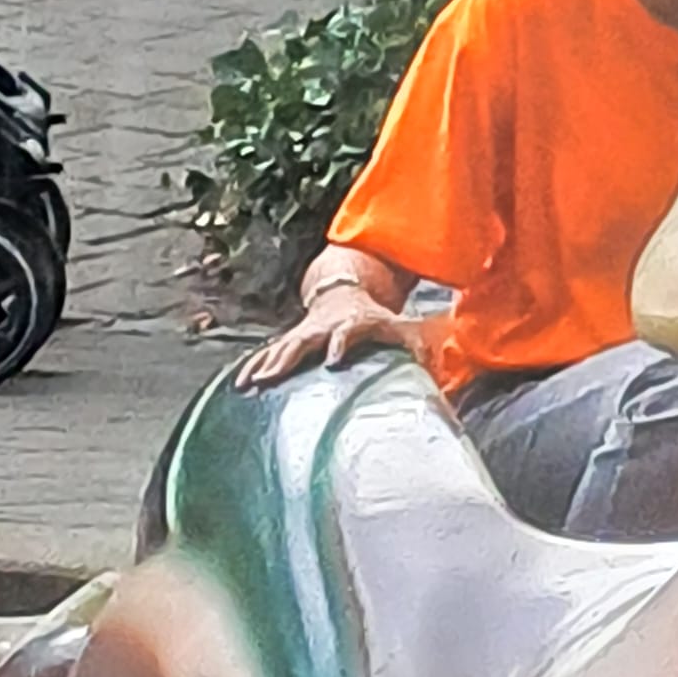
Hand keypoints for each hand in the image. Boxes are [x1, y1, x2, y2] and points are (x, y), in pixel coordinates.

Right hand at [235, 287, 427, 390]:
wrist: (344, 292)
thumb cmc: (374, 317)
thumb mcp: (397, 325)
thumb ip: (416, 343)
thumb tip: (437, 364)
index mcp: (350, 324)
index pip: (346, 333)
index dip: (340, 344)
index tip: (333, 361)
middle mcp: (322, 328)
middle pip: (301, 342)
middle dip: (286, 359)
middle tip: (271, 378)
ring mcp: (302, 334)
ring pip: (280, 349)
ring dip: (263, 366)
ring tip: (247, 385)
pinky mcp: (290, 341)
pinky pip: (270, 354)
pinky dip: (255, 366)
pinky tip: (240, 383)